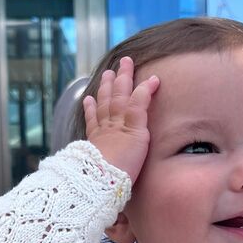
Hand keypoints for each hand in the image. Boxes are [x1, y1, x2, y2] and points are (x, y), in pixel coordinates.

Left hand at [82, 56, 159, 182]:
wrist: (103, 181)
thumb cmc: (125, 164)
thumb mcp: (140, 137)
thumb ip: (141, 109)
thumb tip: (149, 88)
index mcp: (128, 122)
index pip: (138, 99)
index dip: (145, 88)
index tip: (154, 78)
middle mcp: (114, 123)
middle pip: (118, 95)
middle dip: (122, 78)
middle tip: (124, 62)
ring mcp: (102, 131)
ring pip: (103, 103)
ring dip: (105, 87)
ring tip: (107, 74)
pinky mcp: (93, 142)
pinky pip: (90, 120)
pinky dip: (89, 108)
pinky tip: (87, 100)